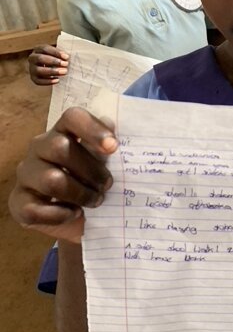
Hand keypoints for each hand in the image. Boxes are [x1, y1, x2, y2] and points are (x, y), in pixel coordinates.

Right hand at [8, 108, 116, 243]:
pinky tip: (73, 213)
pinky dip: (60, 214)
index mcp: (62, 131)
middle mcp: (39, 147)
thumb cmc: (91, 180)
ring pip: (51, 180)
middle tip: (108, 185)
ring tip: (96, 201)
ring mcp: (26, 174)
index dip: (92, 129)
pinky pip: (36, 209)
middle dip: (91, 170)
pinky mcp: (19, 201)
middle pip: (61, 148)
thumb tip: (112, 128)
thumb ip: (107, 145)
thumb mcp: (103, 162)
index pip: (72, 117)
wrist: (77, 215)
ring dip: (80, 194)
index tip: (113, 147)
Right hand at [28, 45, 69, 84]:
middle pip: (40, 58)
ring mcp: (31, 68)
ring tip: (64, 72)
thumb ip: (61, 54)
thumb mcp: (57, 53)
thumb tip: (67, 58)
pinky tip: (57, 80)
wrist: (49, 66)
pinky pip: (38, 81)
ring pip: (38, 70)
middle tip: (66, 64)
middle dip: (53, 61)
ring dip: (52, 71)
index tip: (67, 57)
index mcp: (38, 49)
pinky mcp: (33, 78)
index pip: (45, 49)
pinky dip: (48, 81)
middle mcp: (32, 58)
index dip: (56, 52)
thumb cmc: (55, 57)